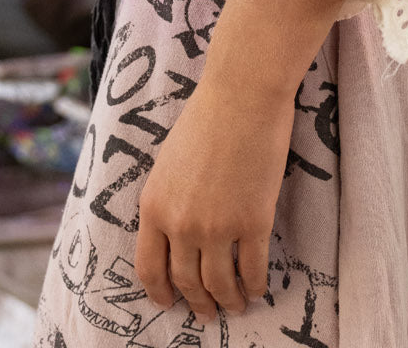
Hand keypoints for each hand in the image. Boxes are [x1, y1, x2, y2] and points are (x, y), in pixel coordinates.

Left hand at [135, 71, 295, 317]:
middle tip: (207, 312)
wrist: (242, 94)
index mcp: (153, 206)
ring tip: (236, 305)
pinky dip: (254, 285)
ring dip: (228, 301)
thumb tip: (177, 228)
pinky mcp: (253, 222)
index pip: (149, 268)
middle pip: (186, 281)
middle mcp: (180, 225)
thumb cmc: (207, 116)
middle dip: (198, 303)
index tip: (170, 303)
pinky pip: (252, 269)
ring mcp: (217, 227)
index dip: (160, 292)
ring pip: (218, 283)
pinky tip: (257, 289)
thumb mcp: (169, 161)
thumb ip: (168, 198)